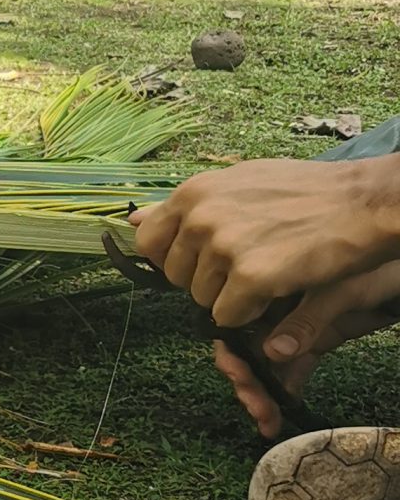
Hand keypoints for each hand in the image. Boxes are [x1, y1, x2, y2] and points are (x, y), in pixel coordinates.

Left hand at [129, 154, 399, 327]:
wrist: (364, 202)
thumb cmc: (307, 194)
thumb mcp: (239, 183)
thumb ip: (189, 205)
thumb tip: (135, 219)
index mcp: (194, 191)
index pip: (147, 242)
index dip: (174, 258)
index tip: (202, 260)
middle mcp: (200, 216)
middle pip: (176, 277)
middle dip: (207, 279)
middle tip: (250, 262)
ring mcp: (223, 246)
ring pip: (202, 300)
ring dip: (232, 296)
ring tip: (270, 267)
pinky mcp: (249, 277)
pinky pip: (227, 317)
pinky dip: (251, 312)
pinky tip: (278, 285)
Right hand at [212, 260, 399, 434]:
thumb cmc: (375, 267)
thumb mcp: (340, 290)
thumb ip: (306, 320)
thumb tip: (271, 353)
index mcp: (268, 283)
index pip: (234, 321)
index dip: (232, 352)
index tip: (240, 378)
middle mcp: (273, 306)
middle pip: (245, 348)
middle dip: (248, 382)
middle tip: (258, 409)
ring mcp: (292, 326)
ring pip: (265, 365)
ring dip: (263, 393)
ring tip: (268, 420)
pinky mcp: (312, 342)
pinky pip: (290, 370)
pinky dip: (284, 392)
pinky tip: (281, 413)